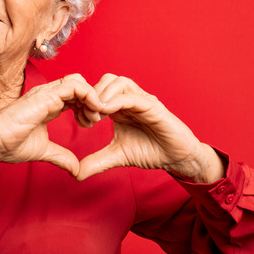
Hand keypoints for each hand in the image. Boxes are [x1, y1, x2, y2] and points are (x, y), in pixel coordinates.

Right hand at [0, 74, 103, 175]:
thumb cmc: (8, 144)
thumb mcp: (43, 151)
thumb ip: (61, 156)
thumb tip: (75, 169)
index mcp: (48, 104)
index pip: (74, 95)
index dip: (87, 106)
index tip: (90, 124)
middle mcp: (48, 95)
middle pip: (79, 84)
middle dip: (92, 100)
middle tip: (95, 120)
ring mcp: (46, 92)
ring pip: (78, 81)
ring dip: (92, 97)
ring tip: (95, 116)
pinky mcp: (45, 95)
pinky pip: (75, 86)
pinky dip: (89, 95)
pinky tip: (93, 111)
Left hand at [77, 74, 224, 182]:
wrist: (176, 158)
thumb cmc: (150, 151)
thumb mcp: (117, 156)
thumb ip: (97, 162)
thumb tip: (77, 174)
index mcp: (119, 107)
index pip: (98, 90)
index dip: (85, 101)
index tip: (79, 121)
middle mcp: (130, 100)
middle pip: (107, 79)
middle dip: (93, 94)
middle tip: (87, 116)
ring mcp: (142, 101)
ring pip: (119, 82)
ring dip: (104, 94)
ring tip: (97, 114)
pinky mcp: (153, 107)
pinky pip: (133, 97)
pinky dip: (117, 101)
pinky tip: (107, 113)